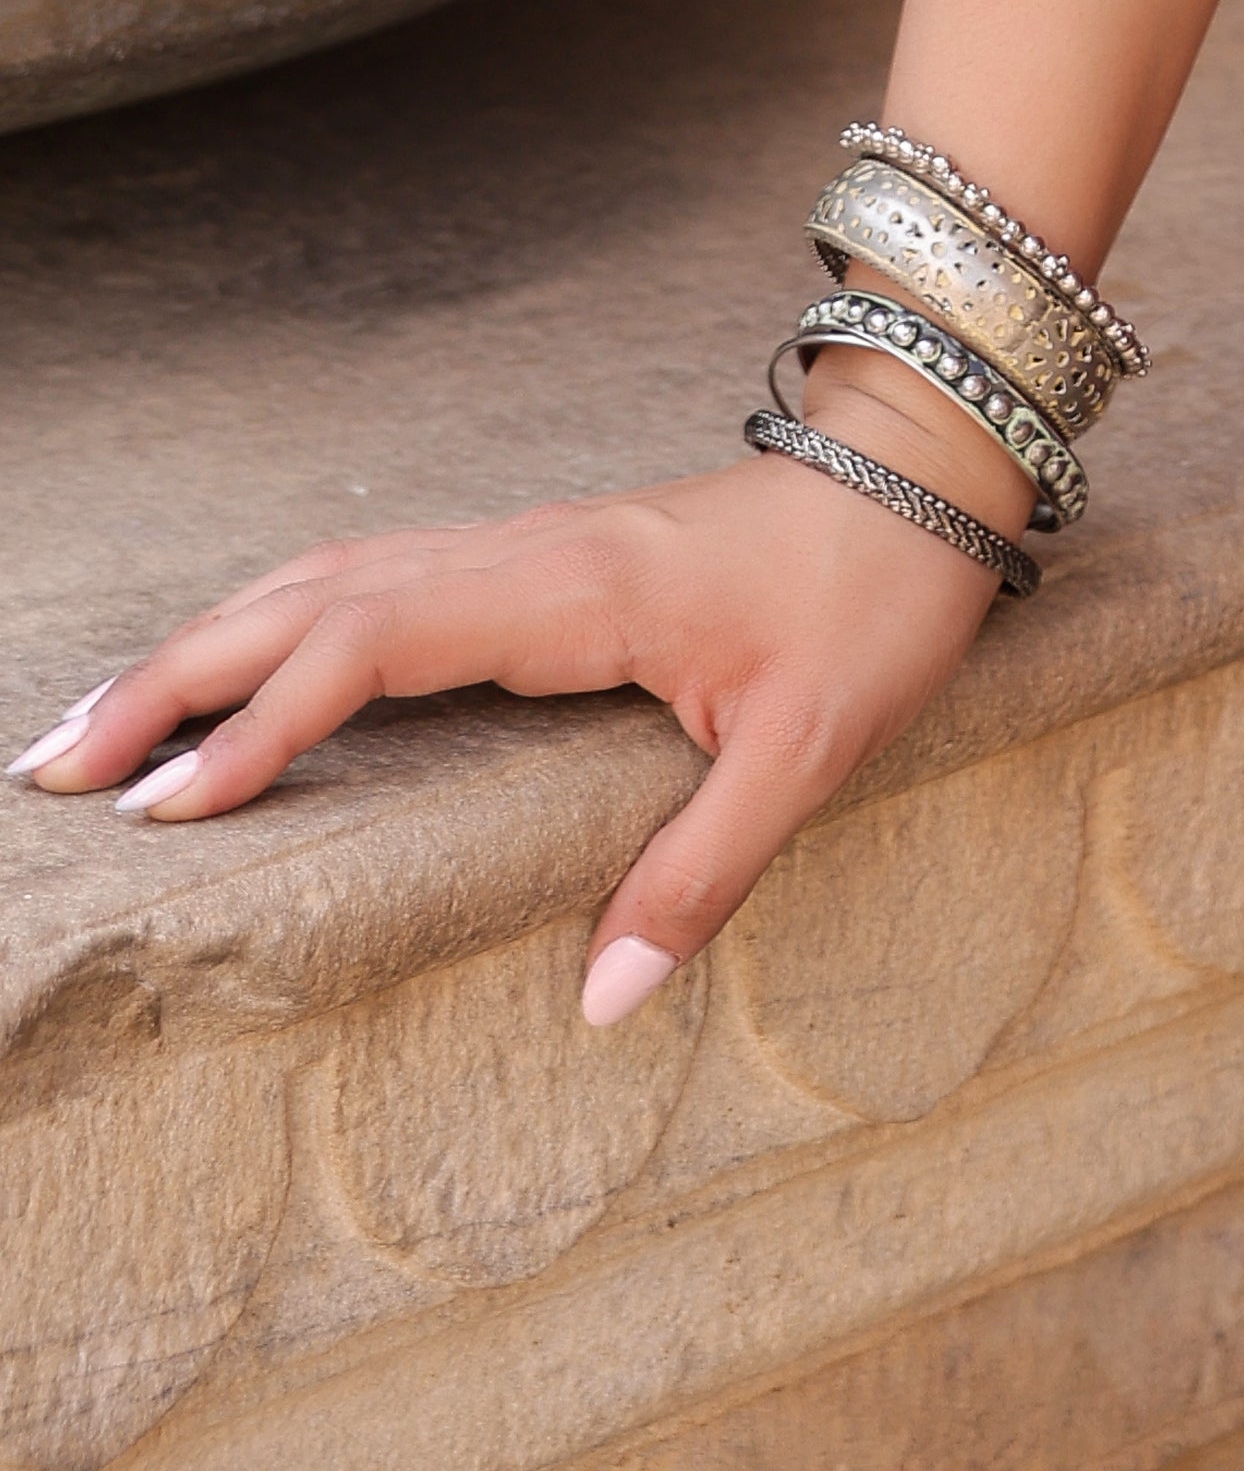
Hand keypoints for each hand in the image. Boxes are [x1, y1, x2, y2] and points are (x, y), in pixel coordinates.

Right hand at [3, 441, 1002, 1023]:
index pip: (373, 642)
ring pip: (329, 578)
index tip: (166, 805)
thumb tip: (602, 1003)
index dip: (264, 721)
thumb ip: (704, 871)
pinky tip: (234, 670)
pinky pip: (375, 580)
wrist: (929, 466)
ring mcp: (523, 548)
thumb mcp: (814, 747)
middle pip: (311, 598)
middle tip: (52, 769)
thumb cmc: (875, 600)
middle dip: (176, 678)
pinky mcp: (536, 560)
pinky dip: (280, 622)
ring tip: (100, 731)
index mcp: (571, 595)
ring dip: (211, 643)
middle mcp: (523, 555)